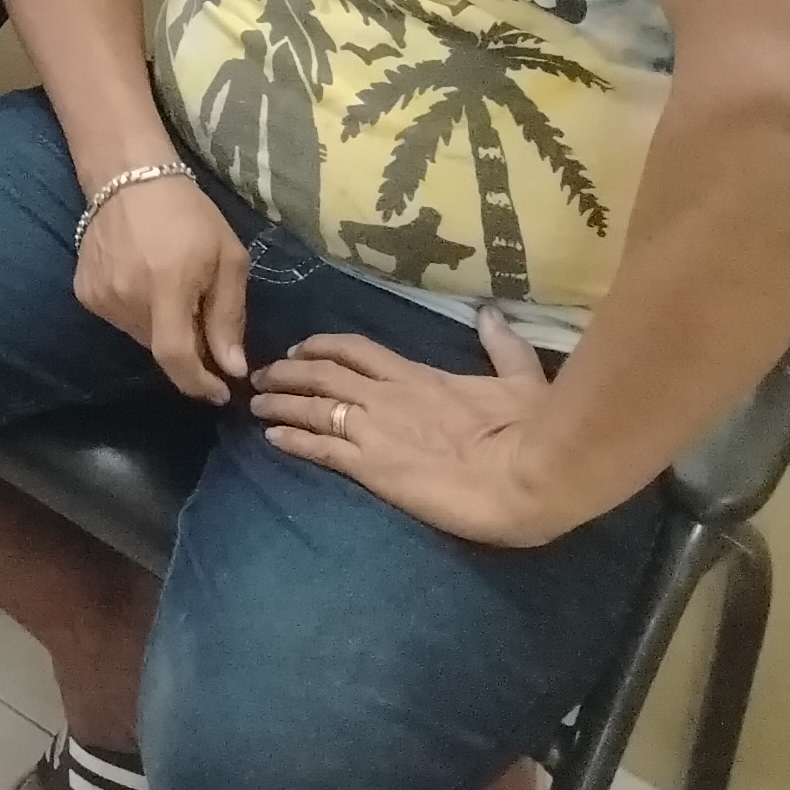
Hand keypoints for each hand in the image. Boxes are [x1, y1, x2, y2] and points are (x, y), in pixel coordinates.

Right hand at [72, 173, 245, 403]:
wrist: (128, 177)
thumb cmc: (188, 214)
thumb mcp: (228, 259)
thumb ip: (229, 316)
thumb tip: (233, 368)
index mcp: (166, 287)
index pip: (176, 357)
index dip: (198, 383)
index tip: (220, 392)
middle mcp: (126, 297)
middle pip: (161, 349)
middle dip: (189, 348)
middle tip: (203, 320)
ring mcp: (100, 296)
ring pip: (141, 336)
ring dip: (163, 330)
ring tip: (173, 294)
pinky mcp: (84, 292)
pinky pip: (120, 320)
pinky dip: (139, 314)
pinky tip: (146, 282)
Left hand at [252, 317, 572, 547]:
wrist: (533, 475)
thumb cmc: (533, 430)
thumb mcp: (522, 379)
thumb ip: (503, 347)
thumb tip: (490, 314)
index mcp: (419, 376)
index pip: (356, 350)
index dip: (322, 346)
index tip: (300, 348)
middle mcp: (387, 396)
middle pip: (322, 373)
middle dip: (288, 372)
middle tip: (262, 374)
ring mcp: (375, 430)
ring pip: (311, 407)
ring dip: (279, 403)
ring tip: (255, 404)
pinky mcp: (372, 467)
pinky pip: (320, 448)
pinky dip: (291, 441)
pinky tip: (271, 439)